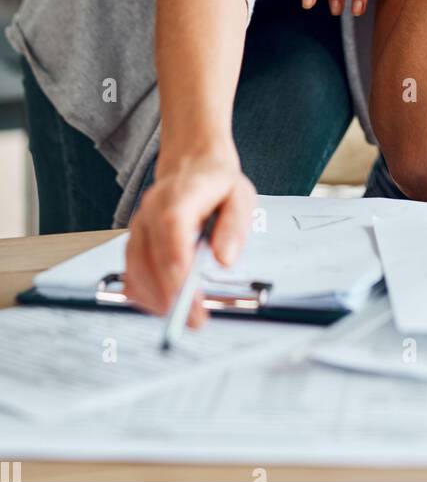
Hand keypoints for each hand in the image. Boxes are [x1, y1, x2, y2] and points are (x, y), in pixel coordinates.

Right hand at [123, 149, 255, 327]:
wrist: (191, 162)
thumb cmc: (216, 183)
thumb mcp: (240, 196)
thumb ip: (235, 226)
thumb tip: (225, 260)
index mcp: (180, 194)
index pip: (171, 229)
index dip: (177, 267)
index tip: (191, 299)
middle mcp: (151, 210)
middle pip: (147, 257)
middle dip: (170, 295)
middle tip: (196, 320)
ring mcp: (138, 227)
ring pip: (134, 270)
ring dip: (157, 299)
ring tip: (186, 314)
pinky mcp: (133, 243)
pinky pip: (130, 275)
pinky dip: (146, 296)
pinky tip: (167, 303)